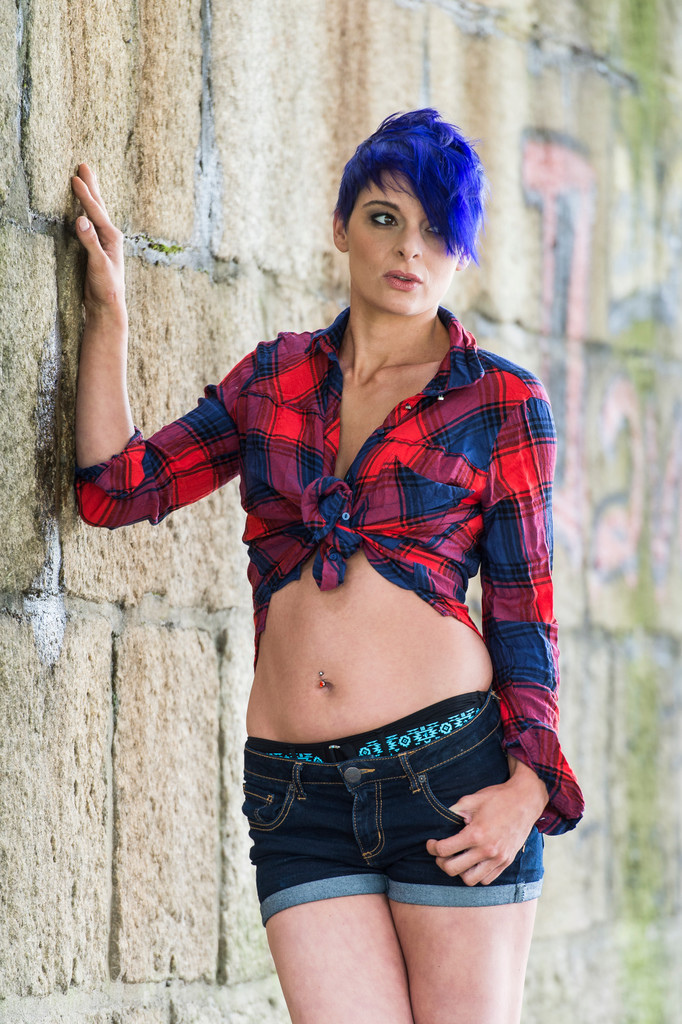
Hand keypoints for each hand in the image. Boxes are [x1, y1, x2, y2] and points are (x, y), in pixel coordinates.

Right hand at [71, 163, 125, 320]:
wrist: (108, 305)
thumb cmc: (106, 287)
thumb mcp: (98, 264)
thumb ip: (90, 242)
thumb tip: (81, 220)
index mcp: (112, 237)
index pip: (95, 211)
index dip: (84, 195)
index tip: (74, 178)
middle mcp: (110, 236)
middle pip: (98, 205)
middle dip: (91, 186)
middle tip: (83, 165)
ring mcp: (103, 242)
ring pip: (95, 212)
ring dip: (89, 195)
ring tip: (85, 180)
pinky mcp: (96, 248)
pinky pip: (90, 223)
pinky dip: (86, 211)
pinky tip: (82, 209)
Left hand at [425, 757, 547, 885]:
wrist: (525, 801)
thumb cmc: (497, 798)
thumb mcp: (472, 799)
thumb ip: (454, 811)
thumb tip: (441, 819)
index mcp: (476, 834)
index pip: (444, 850)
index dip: (432, 847)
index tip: (431, 843)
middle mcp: (486, 850)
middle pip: (453, 869)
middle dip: (441, 862)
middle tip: (441, 853)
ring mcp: (498, 859)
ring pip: (470, 880)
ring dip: (460, 871)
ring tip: (457, 859)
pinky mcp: (506, 862)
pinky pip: (487, 879)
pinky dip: (477, 874)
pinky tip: (473, 861)